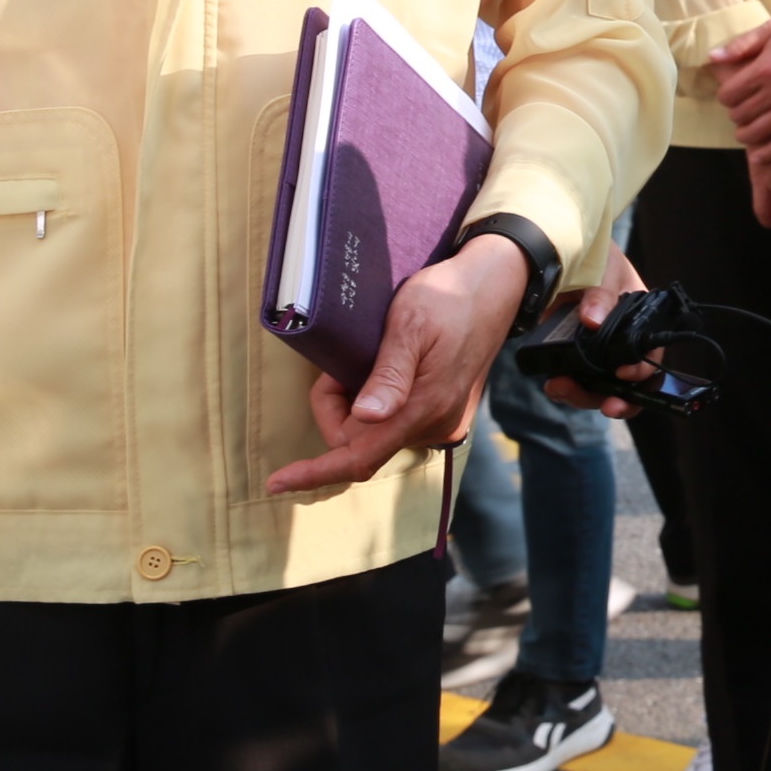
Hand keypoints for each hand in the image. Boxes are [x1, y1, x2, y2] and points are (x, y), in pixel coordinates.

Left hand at [267, 230, 526, 495]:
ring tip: (370, 358)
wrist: (494, 288)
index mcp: (423, 407)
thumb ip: (388, 374)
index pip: (359, 457)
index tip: (276, 482)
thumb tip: (364, 418)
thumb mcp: (410, 323)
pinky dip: (378, 406)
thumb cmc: (447, 297)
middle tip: (340, 363)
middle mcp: (434, 426)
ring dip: (357, 407)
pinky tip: (385, 372)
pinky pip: (397, 425)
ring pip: (376, 434)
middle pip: (360, 443)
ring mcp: (443, 423)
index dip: (314, 473)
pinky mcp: (447, 415)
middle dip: (337, 409)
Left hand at [541, 242, 661, 415]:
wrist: (559, 252)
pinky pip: (573, 379)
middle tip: (608, 406)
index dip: (643, 371)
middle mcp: (621, 343)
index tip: (625, 373)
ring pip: (598, 388)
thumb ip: (601, 294)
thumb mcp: (605, 270)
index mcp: (641, 323)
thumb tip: (592, 320)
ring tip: (562, 389)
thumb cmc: (596, 256)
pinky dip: (564, 386)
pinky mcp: (570, 354)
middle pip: (627, 384)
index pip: (652, 356)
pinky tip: (552, 382)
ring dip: (583, 395)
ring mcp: (595, 352)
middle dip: (619, 400)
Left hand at [711, 10, 770, 151]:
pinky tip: (760, 156)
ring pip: (758, 133)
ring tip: (747, 130)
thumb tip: (712, 57)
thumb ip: (741, 45)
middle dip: (735, 115)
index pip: (729, 96)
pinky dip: (770, 152)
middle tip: (741, 110)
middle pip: (740, 116)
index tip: (731, 94)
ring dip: (746, 135)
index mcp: (764, 70)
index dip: (725, 96)